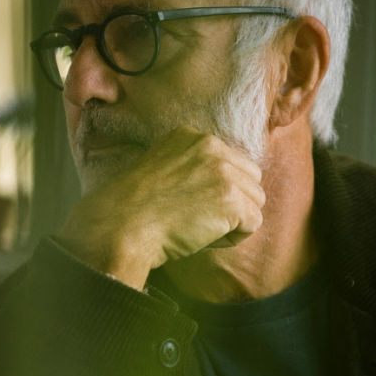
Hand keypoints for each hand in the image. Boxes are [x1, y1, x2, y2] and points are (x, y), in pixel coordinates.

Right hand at [55, 127, 265, 289]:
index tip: (188, 203)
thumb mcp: (159, 169)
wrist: (121, 226)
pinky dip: (232, 238)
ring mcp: (223, 172)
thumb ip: (188, 167)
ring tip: (198, 228)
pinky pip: (252, 224)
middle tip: (196, 219)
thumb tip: (214, 188)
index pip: (230, 162)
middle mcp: (211, 146)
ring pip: (255, 202)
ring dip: (232, 221)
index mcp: (191, 137)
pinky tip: (203, 236)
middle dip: (232, 203)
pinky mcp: (231, 199)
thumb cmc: (132, 210)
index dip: (216, 190)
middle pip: (250, 179)